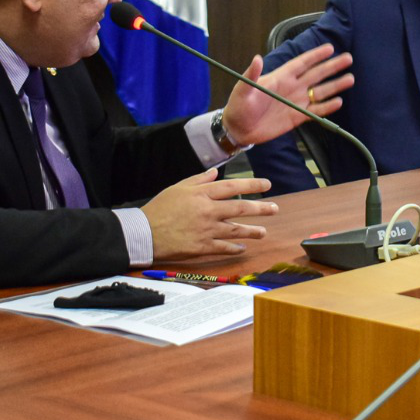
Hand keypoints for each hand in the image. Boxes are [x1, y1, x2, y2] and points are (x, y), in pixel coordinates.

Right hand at [142, 169, 275, 260]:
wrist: (143, 234)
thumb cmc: (159, 208)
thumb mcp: (177, 188)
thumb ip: (198, 180)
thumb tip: (216, 172)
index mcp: (202, 194)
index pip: (233, 186)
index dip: (252, 184)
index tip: (267, 184)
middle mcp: (208, 210)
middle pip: (240, 208)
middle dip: (261, 208)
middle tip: (275, 208)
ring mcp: (207, 230)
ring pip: (236, 230)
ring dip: (253, 231)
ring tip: (264, 231)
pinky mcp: (202, 247)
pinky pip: (224, 247)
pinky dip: (235, 247)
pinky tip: (243, 247)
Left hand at [222, 43, 354, 144]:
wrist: (238, 129)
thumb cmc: (238, 106)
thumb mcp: (242, 90)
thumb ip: (252, 74)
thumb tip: (257, 58)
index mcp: (280, 77)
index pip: (302, 63)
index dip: (315, 55)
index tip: (330, 47)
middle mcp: (292, 87)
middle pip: (316, 75)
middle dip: (332, 66)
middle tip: (348, 58)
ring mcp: (296, 102)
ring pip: (320, 92)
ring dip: (335, 85)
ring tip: (350, 79)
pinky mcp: (297, 117)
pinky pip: (315, 111)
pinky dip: (327, 107)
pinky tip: (338, 102)